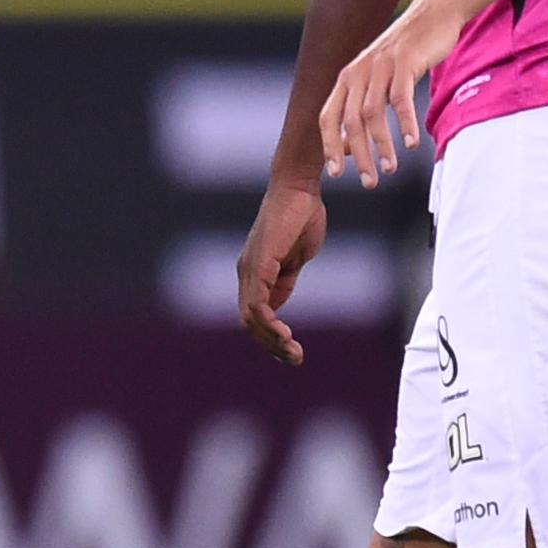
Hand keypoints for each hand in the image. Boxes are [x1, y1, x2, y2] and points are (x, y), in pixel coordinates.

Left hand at [237, 181, 326, 365]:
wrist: (300, 189)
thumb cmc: (300, 217)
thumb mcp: (295, 258)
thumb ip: (284, 281)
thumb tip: (277, 306)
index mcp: (254, 272)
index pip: (254, 314)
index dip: (270, 336)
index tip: (292, 349)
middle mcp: (246, 272)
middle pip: (249, 322)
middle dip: (271, 345)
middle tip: (294, 358)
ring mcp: (250, 268)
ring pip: (251, 317)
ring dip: (271, 340)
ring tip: (292, 352)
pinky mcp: (259, 263)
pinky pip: (258, 302)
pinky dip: (269, 323)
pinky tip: (285, 334)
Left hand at [321, 1, 456, 185]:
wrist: (433, 14)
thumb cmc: (407, 53)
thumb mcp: (378, 81)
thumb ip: (361, 110)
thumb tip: (347, 148)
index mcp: (347, 78)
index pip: (328, 117)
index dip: (330, 146)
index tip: (337, 173)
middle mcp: (357, 72)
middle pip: (350, 122)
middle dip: (359, 155)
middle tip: (369, 182)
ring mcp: (380, 67)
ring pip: (373, 115)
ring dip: (381, 146)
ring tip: (390, 168)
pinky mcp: (404, 63)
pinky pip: (400, 100)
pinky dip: (405, 125)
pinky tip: (411, 144)